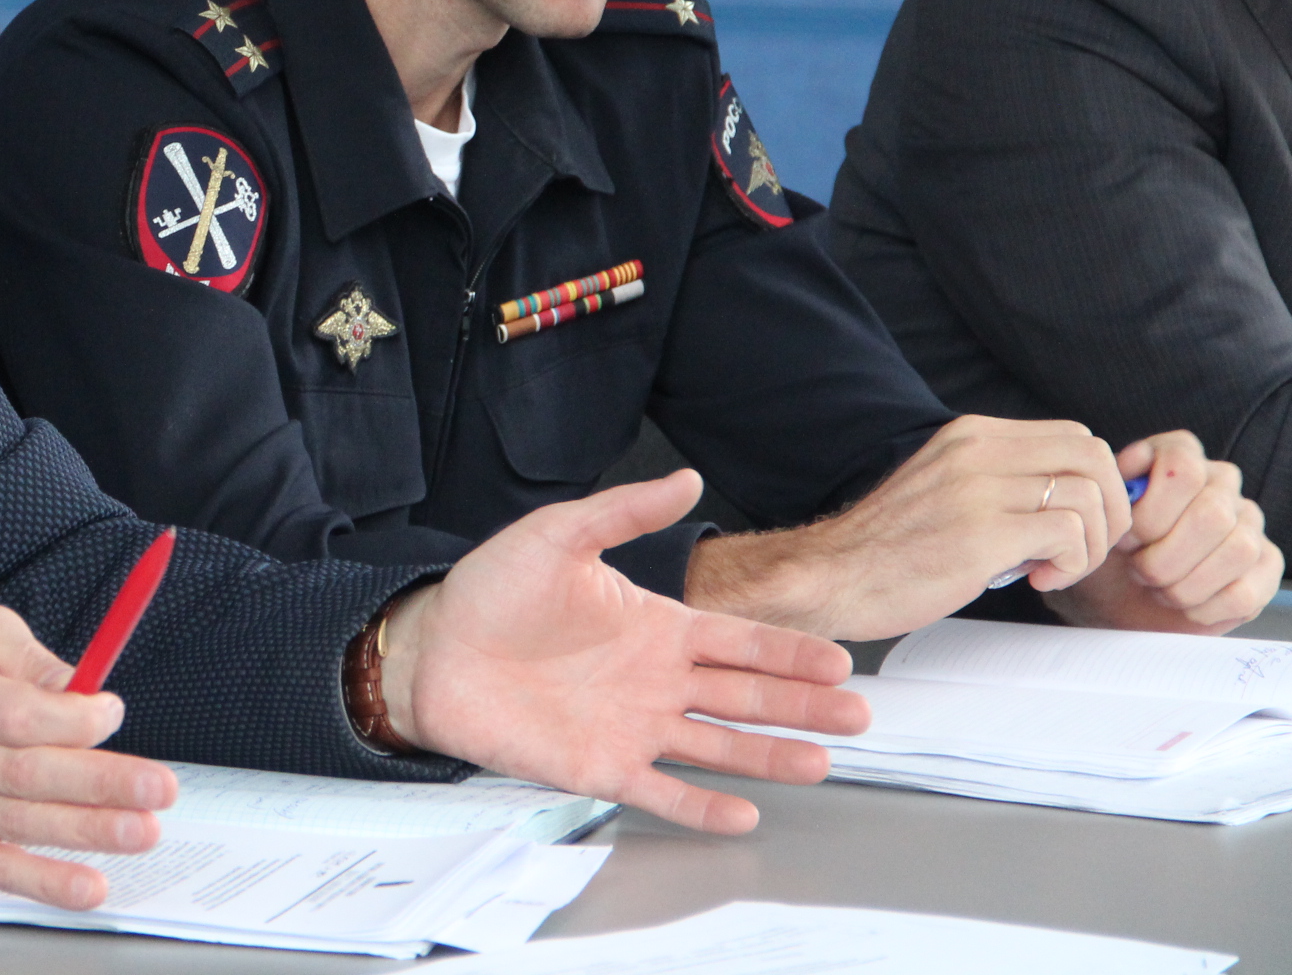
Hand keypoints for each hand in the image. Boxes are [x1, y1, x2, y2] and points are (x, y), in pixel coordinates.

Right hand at [0, 606, 176, 908]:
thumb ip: (32, 659)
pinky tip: (88, 887)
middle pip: (28, 773)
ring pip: (19, 822)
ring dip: (86, 831)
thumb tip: (85, 691)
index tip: (113, 712)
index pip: (18, 716)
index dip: (73, 720)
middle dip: (99, 782)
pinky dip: (42, 882)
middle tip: (157, 787)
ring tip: (142, 831)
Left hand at [380, 471, 870, 834]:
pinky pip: (662, 790)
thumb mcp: (559, 534)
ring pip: (719, 746)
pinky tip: (744, 813)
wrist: (432, 648)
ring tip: (821, 762)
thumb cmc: (490, 591)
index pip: (738, 641)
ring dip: (770, 756)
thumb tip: (685, 478)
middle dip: (803, 705)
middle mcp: (653, 680)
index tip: (838, 659)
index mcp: (653, 625)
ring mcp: (631, 726)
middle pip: (746, 696)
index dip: (789, 651)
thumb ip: (625, 511)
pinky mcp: (599, 767)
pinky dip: (703, 806)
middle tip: (858, 714)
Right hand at [685, 415, 1130, 639]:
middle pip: (1093, 454)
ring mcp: (977, 489)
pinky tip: (1037, 578)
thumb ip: (999, 479)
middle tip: (1085, 548)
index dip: (1097, 482)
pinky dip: (1071, 563)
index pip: (1074, 436)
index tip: (1082, 524)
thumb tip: (1068, 496)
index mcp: (969, 435)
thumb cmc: (889, 547)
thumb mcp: (946, 488)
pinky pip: (1068, 534)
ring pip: (1089, 495)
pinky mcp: (981, 534)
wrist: (833, 576)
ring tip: (1053, 568)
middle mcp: (975, 450)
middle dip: (1111, 507)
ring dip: (1090, 545)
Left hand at [1043, 432, 1282, 632]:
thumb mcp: (1096, 514)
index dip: (1150, 512)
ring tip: (1158, 587)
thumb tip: (1130, 471)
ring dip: (1185, 584)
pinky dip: (1205, 607)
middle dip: (1164, 556)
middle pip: (1210, 515)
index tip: (1124, 539)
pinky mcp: (1267, 564)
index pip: (1183, 469)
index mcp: (1179, 455)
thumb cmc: (1106, 547)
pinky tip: (1184, 605)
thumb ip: (1109, 486)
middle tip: (1138, 571)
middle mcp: (1221, 480)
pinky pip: (1247, 591)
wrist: (1115, 593)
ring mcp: (1250, 521)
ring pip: (1237, 551)